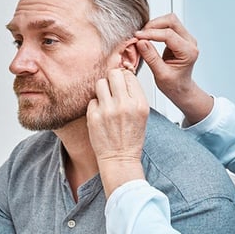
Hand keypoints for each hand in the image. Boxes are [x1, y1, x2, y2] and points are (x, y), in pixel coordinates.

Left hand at [87, 67, 148, 196]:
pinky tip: (101, 115)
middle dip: (112, 79)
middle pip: (114, 74)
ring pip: (100, 83)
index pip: (129, 76)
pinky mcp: (94, 116)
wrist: (119, 159)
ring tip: (106, 100)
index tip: (122, 83)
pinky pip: (92, 99)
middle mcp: (124, 105)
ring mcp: (108, 110)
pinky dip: (96, 105)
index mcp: (139, 104)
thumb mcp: (142, 115)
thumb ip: (134, 95)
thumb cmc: (131, 138)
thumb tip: (124, 76)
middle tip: (112, 88)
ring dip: (102, 89)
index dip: (124, 78)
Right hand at [136, 14, 211, 124]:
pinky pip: (168, 25)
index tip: (138, 36)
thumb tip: (141, 42)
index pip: (169, 35)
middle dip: (153, 25)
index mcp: (188, 52)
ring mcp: (186, 38)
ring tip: (143, 35)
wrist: (181, 89)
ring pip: (170, 20)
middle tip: (140, 35)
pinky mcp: (180, 37)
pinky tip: (148, 36)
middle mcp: (190, 42)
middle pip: (172, 21)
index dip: (151, 34)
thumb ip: (151, 57)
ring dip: (155, 25)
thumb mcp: (161, 75)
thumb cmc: (174, 85)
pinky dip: (156, 28)